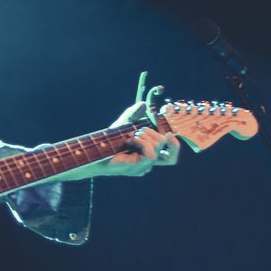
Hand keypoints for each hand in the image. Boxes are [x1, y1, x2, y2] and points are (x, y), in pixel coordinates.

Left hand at [65, 72, 181, 178]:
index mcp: (148, 155)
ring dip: (144, 135)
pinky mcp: (138, 167)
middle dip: (153, 133)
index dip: (175, 146)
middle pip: (167, 149)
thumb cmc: (110, 140)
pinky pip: (150, 152)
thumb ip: (134, 114)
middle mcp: (148, 163)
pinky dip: (141, 142)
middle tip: (138, 131)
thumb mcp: (124, 123)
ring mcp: (144, 167)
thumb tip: (143, 103)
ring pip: (158, 146)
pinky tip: (129, 141)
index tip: (170, 133)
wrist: (96, 151)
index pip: (170, 156)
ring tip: (131, 136)